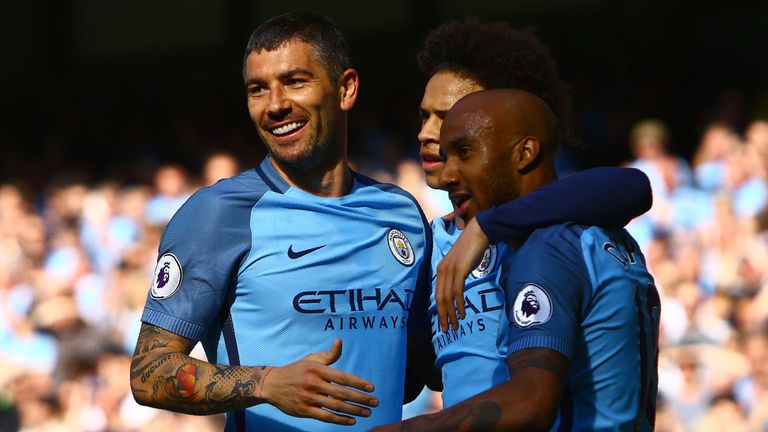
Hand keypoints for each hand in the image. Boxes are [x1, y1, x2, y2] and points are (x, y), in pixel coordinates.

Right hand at [260, 338, 377, 425]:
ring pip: (335, 406)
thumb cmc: (296, 370)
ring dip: (354, 411)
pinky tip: (351, 420)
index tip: (371, 388)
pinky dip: (339, 419)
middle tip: (375, 402)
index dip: (358, 383)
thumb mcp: (311, 359)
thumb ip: (329, 354)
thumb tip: (340, 341)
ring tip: (367, 412)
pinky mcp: (304, 410)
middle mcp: (313, 383)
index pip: (342, 377)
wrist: (272, 384)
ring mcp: (308, 398)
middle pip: (342, 393)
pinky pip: (325, 416)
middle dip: (361, 399)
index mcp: (317, 369)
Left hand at [436, 217, 489, 331]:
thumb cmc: (472, 249)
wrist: (478, 233)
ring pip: (447, 297)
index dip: (440, 310)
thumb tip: (457, 290)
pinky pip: (457, 291)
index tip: (444, 322)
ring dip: (451, 313)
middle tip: (446, 330)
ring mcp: (449, 270)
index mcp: (440, 270)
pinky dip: (459, 304)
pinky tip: (462, 313)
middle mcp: (442, 270)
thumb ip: (456, 276)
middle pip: (440, 299)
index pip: (438, 294)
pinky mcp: (459, 270)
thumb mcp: (461, 264)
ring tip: (455, 325)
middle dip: (443, 316)